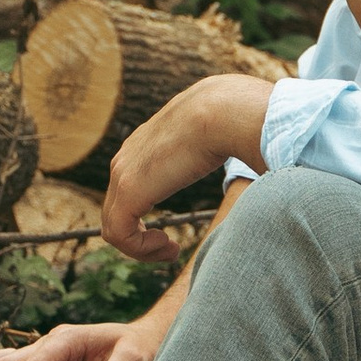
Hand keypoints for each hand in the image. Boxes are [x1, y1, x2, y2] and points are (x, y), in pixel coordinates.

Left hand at [100, 70, 272, 259]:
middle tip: (171, 248)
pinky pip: (118, 234)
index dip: (144, 217)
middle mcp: (125, 160)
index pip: (127, 191)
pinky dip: (140, 250)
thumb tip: (247, 160)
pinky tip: (171, 247)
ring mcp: (122, 174)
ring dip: (142, 247)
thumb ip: (211, 150)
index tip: (172, 230)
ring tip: (172, 250)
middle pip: (115, 211)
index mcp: (142, 148)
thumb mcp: (212, 137)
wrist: (224, 110)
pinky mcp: (129, 190)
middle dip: (140, 236)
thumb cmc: (231, 122)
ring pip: (113, 226)